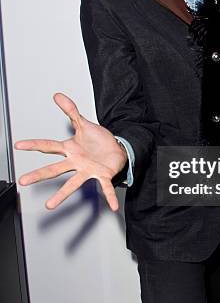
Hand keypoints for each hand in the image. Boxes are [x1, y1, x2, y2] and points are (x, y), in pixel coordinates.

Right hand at [15, 93, 127, 210]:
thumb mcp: (84, 123)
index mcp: (70, 149)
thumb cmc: (99, 141)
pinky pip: (106, 187)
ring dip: (61, 195)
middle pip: (54, 169)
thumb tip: (57, 95)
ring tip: (50, 205)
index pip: (48, 146)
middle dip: (38, 174)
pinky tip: (113, 206)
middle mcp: (76, 162)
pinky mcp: (103, 175)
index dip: (33, 144)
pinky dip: (109, 197)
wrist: (117, 149)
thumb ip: (71, 111)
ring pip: (73, 183)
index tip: (19, 145)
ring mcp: (88, 170)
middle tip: (23, 181)